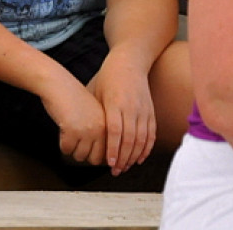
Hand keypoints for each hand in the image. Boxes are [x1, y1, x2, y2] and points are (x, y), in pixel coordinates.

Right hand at [39, 73, 106, 165]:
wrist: (59, 84)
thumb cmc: (73, 98)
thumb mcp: (94, 113)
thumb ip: (100, 131)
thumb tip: (100, 158)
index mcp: (108, 124)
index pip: (108, 153)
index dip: (96, 155)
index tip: (89, 153)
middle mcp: (100, 128)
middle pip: (94, 159)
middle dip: (84, 155)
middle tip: (77, 144)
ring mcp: (87, 130)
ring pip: (80, 156)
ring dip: (72, 149)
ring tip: (69, 135)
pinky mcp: (73, 131)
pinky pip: (67, 149)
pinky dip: (62, 144)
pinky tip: (63, 132)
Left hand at [86, 53, 155, 175]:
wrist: (129, 62)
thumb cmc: (107, 77)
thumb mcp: (95, 91)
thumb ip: (93, 111)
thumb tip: (81, 131)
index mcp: (115, 103)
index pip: (115, 131)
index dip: (113, 149)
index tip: (109, 163)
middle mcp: (131, 108)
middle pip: (130, 139)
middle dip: (123, 158)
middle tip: (116, 171)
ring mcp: (143, 110)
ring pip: (142, 139)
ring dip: (134, 156)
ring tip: (125, 167)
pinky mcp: (150, 111)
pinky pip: (151, 134)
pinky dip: (146, 148)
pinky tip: (139, 158)